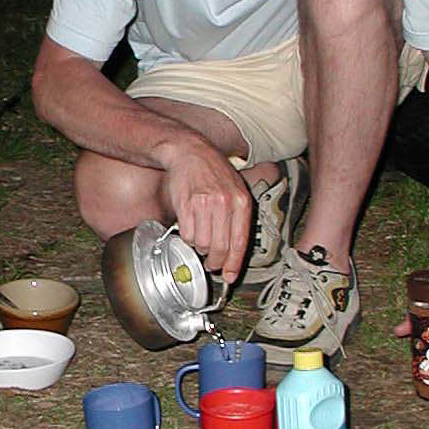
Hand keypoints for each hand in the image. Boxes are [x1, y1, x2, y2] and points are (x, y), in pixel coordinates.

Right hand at [160, 137, 253, 277]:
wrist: (190, 152)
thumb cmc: (213, 172)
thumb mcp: (236, 189)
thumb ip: (237, 218)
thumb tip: (233, 251)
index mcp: (241, 202)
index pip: (240, 242)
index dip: (234, 263)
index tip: (229, 276)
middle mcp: (225, 203)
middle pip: (220, 248)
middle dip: (215, 261)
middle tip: (211, 262)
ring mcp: (205, 204)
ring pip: (202, 244)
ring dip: (199, 247)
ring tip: (199, 236)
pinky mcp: (186, 205)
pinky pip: (186, 234)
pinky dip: (187, 237)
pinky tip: (189, 227)